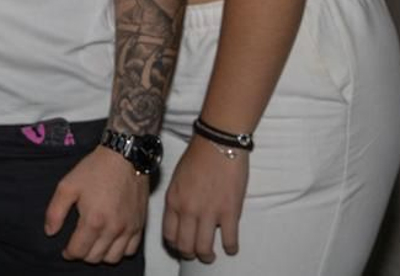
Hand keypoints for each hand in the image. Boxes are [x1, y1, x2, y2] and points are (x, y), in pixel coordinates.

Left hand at [44, 144, 147, 263]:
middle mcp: (113, 229)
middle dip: (83, 254)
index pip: (79, 251)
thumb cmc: (95, 169)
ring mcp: (128, 228)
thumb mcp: (67, 185)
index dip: (69, 253)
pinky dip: (120, 251)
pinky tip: (112, 241)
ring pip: (113, 258)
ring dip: (101, 255)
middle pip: (95, 257)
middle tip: (78, 244)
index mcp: (94, 220)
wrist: (124, 157)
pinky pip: (130, 250)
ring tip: (94, 244)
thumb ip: (55, 211)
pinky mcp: (140, 224)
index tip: (66, 250)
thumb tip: (50, 232)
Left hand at [162, 135, 249, 262]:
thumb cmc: (197, 157)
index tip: (181, 246)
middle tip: (196, 254)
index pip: (168, 235)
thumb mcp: (176, 180)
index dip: (175, 245)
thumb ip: (176, 201)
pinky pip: (229, 240)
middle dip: (190, 254)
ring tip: (211, 256)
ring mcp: (209, 212)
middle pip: (185, 246)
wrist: (217, 143)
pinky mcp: (229, 212)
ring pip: (204, 249)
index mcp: (173, 201)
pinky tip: (231, 247)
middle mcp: (187, 210)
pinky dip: (230, 248)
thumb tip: (178, 219)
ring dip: (207, 256)